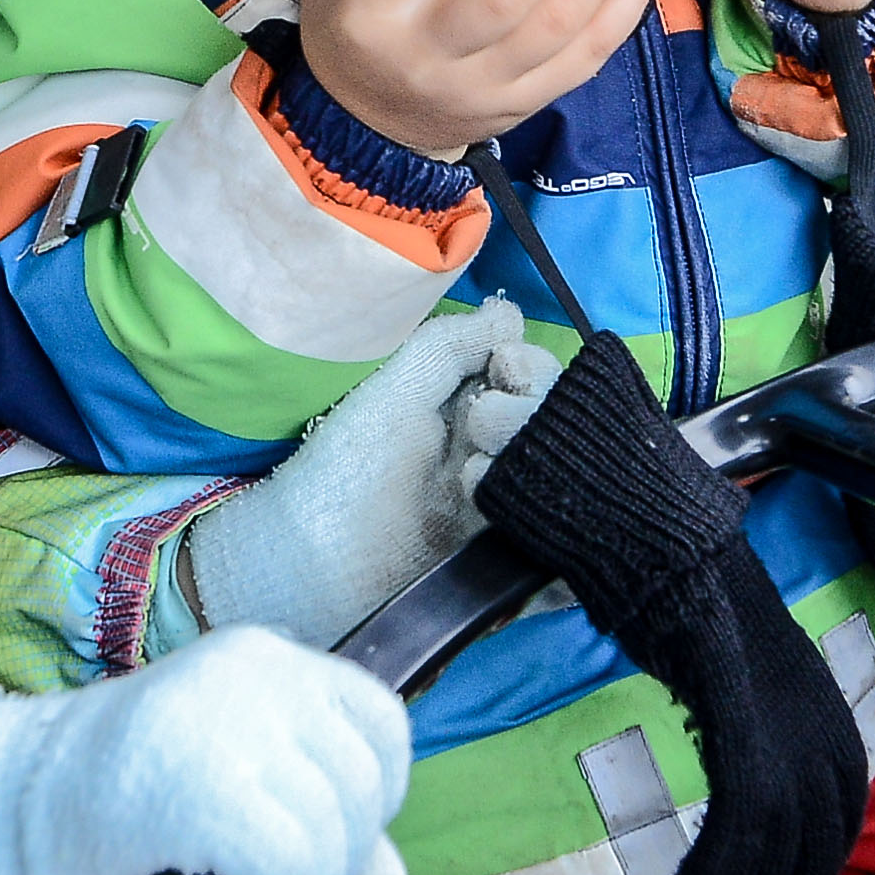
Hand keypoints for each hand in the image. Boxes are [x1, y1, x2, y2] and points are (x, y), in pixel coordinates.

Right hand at [0, 630, 415, 874]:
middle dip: (337, 864)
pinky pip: (288, 863)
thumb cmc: (119, 806)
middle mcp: (253, 670)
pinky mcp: (194, 783)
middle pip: (360, 785)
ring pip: (328, 832)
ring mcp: (222, 720)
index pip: (380, 723)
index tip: (329, 847)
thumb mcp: (236, 791)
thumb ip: (318, 824)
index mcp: (266, 657)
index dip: (375, 800)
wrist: (6, 810)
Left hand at [174, 299, 554, 651]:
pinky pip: (555, 537)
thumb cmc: (344, 471)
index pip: (534, 378)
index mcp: (468, 411)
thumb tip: (510, 311)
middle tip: (481, 423)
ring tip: (475, 468)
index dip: (529, 365)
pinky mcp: (512, 560)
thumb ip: (449, 346)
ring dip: (532, 457)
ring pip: (561, 474)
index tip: (503, 365)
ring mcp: (508, 509)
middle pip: (556, 422)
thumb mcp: (394, 393)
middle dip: (530, 409)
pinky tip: (499, 502)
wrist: (314, 563)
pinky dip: (539, 511)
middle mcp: (495, 456)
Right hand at [467, 332, 870, 874]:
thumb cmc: (646, 558)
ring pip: (785, 831)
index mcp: (801, 673)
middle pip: (828, 820)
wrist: (625, 496)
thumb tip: (705, 727)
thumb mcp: (698, 637)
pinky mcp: (739, 693)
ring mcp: (778, 689)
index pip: (838, 786)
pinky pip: (745, 812)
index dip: (816, 858)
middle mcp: (807, 685)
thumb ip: (719, 687)